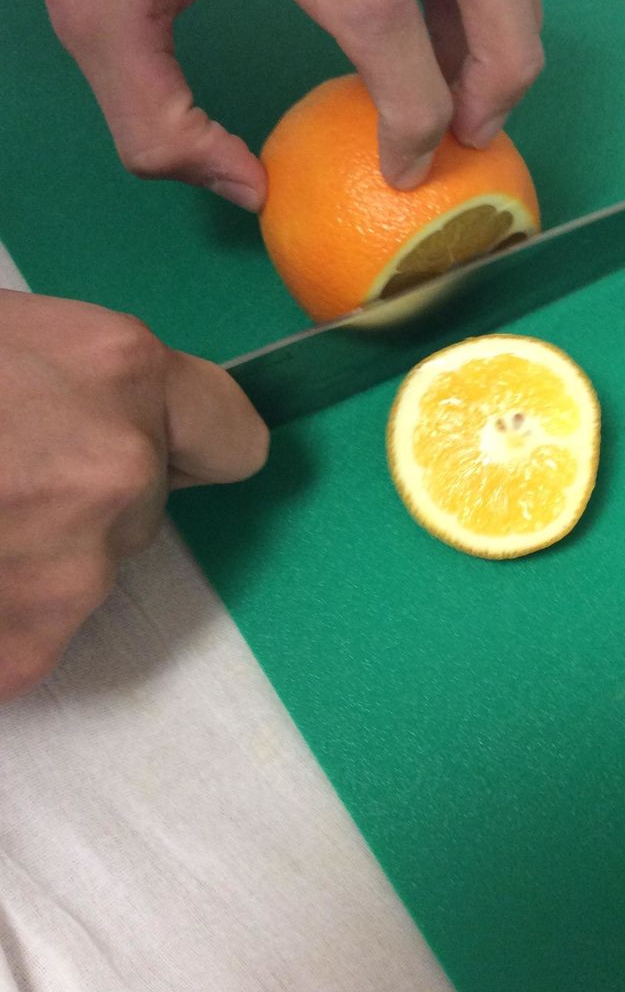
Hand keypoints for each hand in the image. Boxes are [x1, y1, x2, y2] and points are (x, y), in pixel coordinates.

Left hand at [0, 0, 543, 207]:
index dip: (409, 104)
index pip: (373, 1)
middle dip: (502, 55)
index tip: (400, 168)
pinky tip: (449, 42)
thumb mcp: (85, 8)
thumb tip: (248, 189)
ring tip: (474, 94)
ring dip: (508, 16)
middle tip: (474, 130)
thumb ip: (156, 120)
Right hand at [0, 290, 268, 699]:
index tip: (159, 456)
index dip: (189, 448)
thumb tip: (127, 439)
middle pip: (144, 513)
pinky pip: (21, 639)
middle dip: (81, 503)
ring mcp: (72, 571)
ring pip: (80, 580)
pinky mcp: (20, 651)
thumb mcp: (5, 340)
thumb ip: (80, 389)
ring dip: (25, 564)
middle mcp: (122, 474)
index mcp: (123, 373)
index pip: (234, 438)